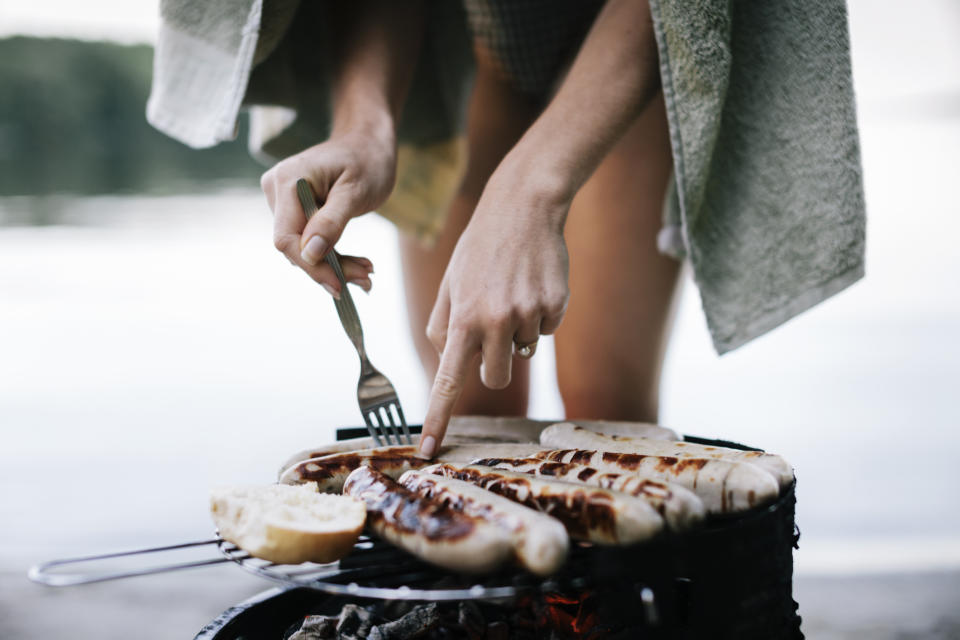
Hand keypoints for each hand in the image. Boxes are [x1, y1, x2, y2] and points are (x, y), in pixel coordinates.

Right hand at [260, 129, 396, 295]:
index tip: (338, 285)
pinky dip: (333, 255)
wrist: (367, 141)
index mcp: (288, 181)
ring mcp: (283, 200)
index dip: (311, 266)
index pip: (287, 238)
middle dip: (330, 267)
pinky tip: (358, 265)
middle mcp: (277, 190)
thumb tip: (311, 253)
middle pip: (296, 246)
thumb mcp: (356, 192)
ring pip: (304, 248)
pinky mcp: (294, 210)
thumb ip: (332, 222)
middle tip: (366, 278)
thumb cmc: (367, 160)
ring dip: (336, 265)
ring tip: (367, 272)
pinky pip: (309, 240)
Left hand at [419, 164, 570, 456]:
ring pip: (524, 353)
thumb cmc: (479, 248)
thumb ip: (444, 328)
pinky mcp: (557, 305)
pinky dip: (540, 315)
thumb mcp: (450, 283)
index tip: (428, 450)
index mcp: (463, 318)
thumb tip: (450, 366)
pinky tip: (533, 284)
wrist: (524, 206)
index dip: (439, 418)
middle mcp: (496, 321)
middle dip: (494, 363)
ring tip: (512, 293)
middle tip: (492, 326)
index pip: (449, 381)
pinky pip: (547, 331)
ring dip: (517, 335)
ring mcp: (529, 314)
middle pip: (496, 378)